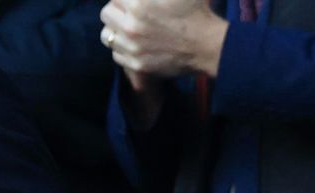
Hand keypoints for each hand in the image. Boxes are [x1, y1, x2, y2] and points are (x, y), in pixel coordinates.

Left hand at [100, 0, 228, 77]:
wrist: (208, 47)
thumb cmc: (196, 14)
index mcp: (138, 4)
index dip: (125, 0)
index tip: (133, 3)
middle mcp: (130, 26)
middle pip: (106, 14)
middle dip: (117, 11)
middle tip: (131, 14)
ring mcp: (132, 48)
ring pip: (107, 35)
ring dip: (116, 31)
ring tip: (129, 30)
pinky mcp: (137, 65)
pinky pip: (116, 55)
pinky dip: (123, 50)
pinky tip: (136, 45)